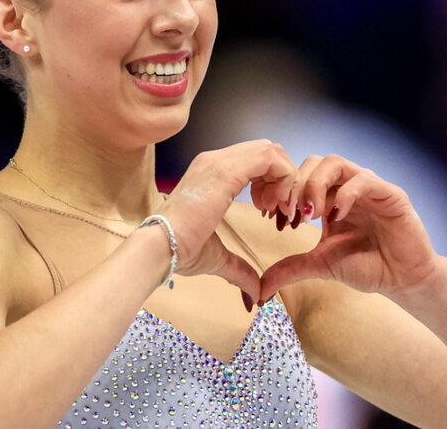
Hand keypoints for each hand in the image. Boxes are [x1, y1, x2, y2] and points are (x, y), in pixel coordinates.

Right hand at [158, 140, 299, 304]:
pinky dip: (283, 178)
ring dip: (284, 179)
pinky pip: (270, 158)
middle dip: (282, 178)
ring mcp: (219, 161)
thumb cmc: (180, 250)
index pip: (255, 160)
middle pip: (266, 151)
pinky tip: (275, 205)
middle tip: (278, 209)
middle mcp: (215, 160)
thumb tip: (255, 294)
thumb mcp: (218, 257)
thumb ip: (240, 271)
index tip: (270, 212)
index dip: (272, 183)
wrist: (162, 248)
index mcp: (212, 173)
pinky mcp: (225, 169)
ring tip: (277, 209)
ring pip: (271, 150)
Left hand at [259, 155, 439, 302]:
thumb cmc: (367, 267)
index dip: (282, 190)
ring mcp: (369, 187)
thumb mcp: (320, 265)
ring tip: (310, 214)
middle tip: (289, 214)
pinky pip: (363, 180)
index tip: (272, 215)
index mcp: (330, 197)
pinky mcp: (390, 194)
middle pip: (313, 162)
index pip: (300, 175)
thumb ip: (291, 268)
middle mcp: (347, 187)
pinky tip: (335, 217)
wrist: (402, 281)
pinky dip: (344, 195)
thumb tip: (259, 291)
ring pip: (335, 163)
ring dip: (315, 185)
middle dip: (295, 185)